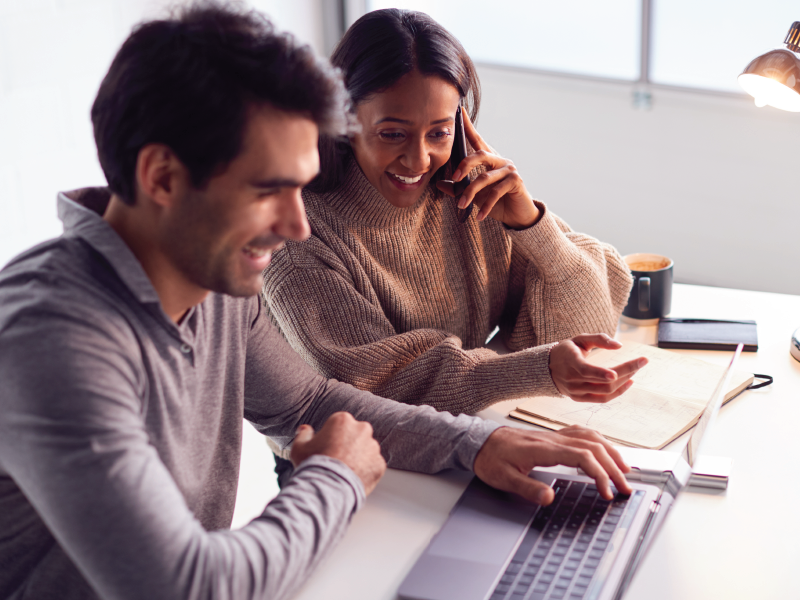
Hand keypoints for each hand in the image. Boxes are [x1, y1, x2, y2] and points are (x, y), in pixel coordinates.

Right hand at [290, 412, 386, 494]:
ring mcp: (373, 446)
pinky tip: (353, 479)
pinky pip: (373, 466)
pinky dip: (366, 471)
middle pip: (355, 435)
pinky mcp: (379, 463)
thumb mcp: (299, 447)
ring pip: (366, 450)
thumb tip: (305, 430)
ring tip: (344, 472)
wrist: (328, 488)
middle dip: (349, 445)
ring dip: (358, 458)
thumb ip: (303, 434)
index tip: (327, 448)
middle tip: (337, 460)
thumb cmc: (313, 465)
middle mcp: (361, 429)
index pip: (339, 425)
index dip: (332, 438)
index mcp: (343, 420)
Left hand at [436, 109, 538, 227]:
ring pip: (485, 177)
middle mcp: (500, 160)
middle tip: (454, 178)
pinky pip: (496, 192)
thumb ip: (458, 189)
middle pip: (479, 155)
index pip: (476, 139)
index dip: (467, 125)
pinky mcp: (516, 181)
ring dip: (471, 193)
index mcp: (489, 159)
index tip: (459, 111)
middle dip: (464, 165)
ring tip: (462, 205)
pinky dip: (485, 206)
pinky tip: (479, 216)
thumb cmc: (496, 202)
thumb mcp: (475, 195)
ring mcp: (509, 169)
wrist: (517, 216)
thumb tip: (439, 184)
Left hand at [473, 425, 631, 504]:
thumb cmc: (490, 458)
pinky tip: (604, 450)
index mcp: (544, 449)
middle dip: (613, 467)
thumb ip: (527, 488)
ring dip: (610, 452)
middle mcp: (553, 439)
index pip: (582, 457)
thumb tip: (549, 498)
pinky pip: (582, 433)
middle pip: (594, 447)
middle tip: (625, 488)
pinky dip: (599, 442)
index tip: (607, 493)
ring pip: (591, 437)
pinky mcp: (553, 436)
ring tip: (624, 470)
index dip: (599, 474)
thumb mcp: (503, 478)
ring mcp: (554, 435)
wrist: (480, 441)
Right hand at [549, 334, 646, 402]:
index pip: (586, 371)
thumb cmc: (566, 351)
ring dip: (624, 381)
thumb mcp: (579, 339)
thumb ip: (599, 339)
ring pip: (605, 391)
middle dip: (626, 371)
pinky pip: (602, 399)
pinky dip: (618, 392)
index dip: (600, 373)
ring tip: (636, 370)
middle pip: (603, 382)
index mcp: (570, 362)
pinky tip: (628, 382)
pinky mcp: (579, 399)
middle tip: (642, 361)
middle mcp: (572, 380)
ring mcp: (575, 392)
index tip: (615, 372)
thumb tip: (619, 346)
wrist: (547, 369)